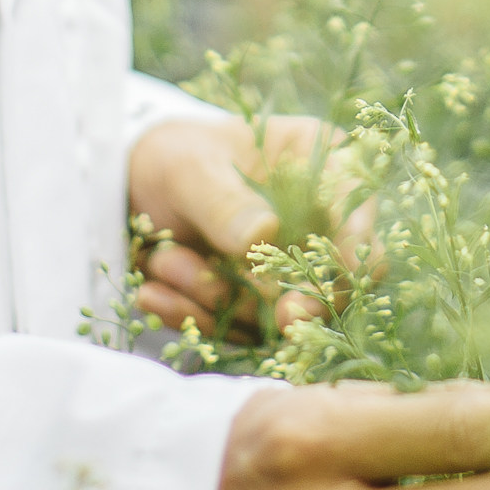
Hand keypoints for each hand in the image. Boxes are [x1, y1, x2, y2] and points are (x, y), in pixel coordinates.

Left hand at [128, 114, 376, 341]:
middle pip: (340, 276)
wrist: (133, 191)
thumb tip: (264, 234)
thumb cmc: (176, 159)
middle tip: (287, 317)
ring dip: (221, 297)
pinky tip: (153, 293)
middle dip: (310, 300)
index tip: (342, 269)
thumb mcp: (190, 169)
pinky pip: (238, 330)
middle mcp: (316, 225)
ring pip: (281, 311)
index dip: (356, 240)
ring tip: (164, 260)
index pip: (356, 205)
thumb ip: (224, 201)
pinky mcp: (256, 307)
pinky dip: (195, 316)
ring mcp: (288, 272)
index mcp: (319, 168)